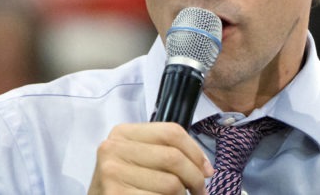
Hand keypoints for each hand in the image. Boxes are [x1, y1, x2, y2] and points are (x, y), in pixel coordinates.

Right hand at [89, 122, 213, 193]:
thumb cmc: (125, 181)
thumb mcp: (141, 158)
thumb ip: (169, 152)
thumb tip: (206, 169)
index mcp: (123, 132)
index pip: (172, 132)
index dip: (196, 152)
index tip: (207, 170)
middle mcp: (113, 148)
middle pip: (174, 158)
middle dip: (195, 178)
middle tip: (200, 191)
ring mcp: (112, 173)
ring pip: (170, 184)